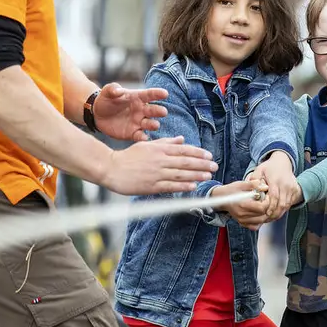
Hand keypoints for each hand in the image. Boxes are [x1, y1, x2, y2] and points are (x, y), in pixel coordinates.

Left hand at [92, 83, 166, 141]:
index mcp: (137, 98)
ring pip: (149, 124)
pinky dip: (142, 137)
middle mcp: (141, 110)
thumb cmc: (106, 99)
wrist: (97, 115)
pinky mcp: (133, 133)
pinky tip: (144, 138)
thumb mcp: (107, 92)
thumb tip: (118, 91)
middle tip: (163, 112)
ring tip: (155, 125)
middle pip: (153, 110)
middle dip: (159, 111)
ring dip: (153, 125)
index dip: (157, 94)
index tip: (165, 93)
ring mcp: (138, 122)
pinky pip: (140, 136)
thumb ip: (113, 89)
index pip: (149, 95)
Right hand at [101, 136, 217, 194]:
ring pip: (180, 174)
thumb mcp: (147, 145)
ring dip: (196, 175)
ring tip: (208, 175)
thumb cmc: (129, 156)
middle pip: (185, 161)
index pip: (183, 150)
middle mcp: (160, 160)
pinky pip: (170, 186)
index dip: (197, 152)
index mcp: (159, 149)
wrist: (111, 168)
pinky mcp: (151, 186)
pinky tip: (193, 186)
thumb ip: (166, 142)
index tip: (208, 155)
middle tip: (214, 166)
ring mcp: (156, 173)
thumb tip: (182, 139)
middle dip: (201, 164)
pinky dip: (183, 186)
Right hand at [212, 179, 270, 230]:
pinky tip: (258, 213)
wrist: (221, 198)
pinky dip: (259, 221)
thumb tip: (265, 187)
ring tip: (263, 206)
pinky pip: (255, 226)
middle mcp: (242, 215)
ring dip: (265, 214)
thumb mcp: (241, 184)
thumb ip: (253, 184)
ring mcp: (242, 220)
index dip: (267, 201)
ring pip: (261, 221)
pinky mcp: (242, 223)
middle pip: (263, 215)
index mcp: (242, 204)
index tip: (266, 195)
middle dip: (267, 207)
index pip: (262, 208)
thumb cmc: (231, 190)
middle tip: (266, 200)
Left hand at [252, 151, 300, 219]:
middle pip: (282, 203)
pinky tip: (276, 213)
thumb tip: (251, 191)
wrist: (283, 162)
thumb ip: (254, 180)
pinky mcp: (296, 191)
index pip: (275, 196)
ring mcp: (292, 188)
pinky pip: (290, 203)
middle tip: (267, 219)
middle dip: (275, 213)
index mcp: (276, 180)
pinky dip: (284, 209)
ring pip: (287, 205)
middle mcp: (286, 185)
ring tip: (270, 218)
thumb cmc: (269, 167)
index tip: (266, 213)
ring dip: (279, 213)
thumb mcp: (259, 170)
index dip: (271, 206)